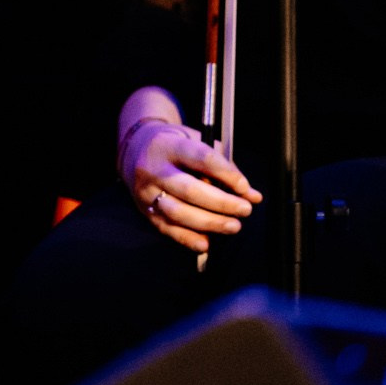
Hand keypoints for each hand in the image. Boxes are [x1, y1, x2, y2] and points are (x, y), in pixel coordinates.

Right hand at [119, 115, 258, 254]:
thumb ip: (224, 165)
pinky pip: (167, 229)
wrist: (134, 148)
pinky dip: (188, 238)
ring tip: (233, 226)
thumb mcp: (195, 141)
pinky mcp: (145, 210)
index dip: (226, 174)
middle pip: (189, 189)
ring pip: (178, 213)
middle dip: (221, 203)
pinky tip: (207, 243)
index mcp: (168, 145)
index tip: (245, 187)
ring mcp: (147, 192)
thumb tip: (251, 195)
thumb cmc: (174, 145)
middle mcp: (153, 169)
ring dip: (210, 223)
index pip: (200, 158)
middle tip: (245, 210)